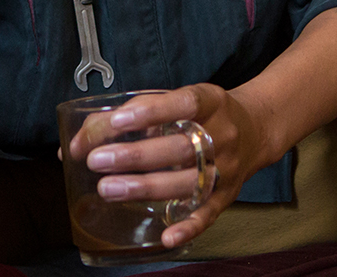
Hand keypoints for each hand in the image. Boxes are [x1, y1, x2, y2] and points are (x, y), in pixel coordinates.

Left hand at [65, 83, 272, 249]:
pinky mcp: (227, 195)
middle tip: (98, 161)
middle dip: (136, 156)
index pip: (183, 103)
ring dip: (146, 188)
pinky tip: (165, 236)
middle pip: (180, 148)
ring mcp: (226, 167)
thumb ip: (133, 114)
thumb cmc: (201, 113)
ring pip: (187, 182)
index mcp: (211, 101)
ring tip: (107, 189)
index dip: (151, 112)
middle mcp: (221, 134)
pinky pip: (208, 214)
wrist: (256, 129)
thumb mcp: (176, 100)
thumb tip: (80, 140)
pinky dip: (188, 227)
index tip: (117, 121)